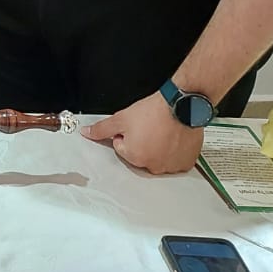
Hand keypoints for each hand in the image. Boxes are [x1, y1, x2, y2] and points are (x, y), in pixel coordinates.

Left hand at [83, 92, 204, 174]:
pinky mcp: (185, 163)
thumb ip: (101, 129)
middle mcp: (153, 166)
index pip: (122, 148)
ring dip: (158, 148)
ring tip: (162, 131)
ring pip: (158, 158)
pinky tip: (173, 137)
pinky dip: (174, 151)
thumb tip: (87, 133)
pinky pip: (175, 160)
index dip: (126, 134)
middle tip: (149, 128)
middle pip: (140, 155)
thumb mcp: (121, 118)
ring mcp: (171, 166)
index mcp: (135, 157)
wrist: (182, 105)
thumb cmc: (155, 111)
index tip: (136, 126)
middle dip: (141, 143)